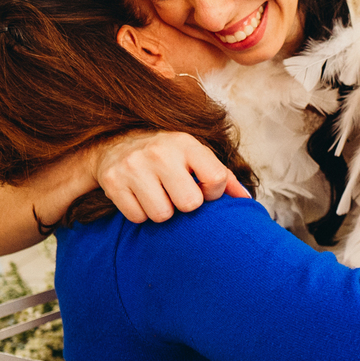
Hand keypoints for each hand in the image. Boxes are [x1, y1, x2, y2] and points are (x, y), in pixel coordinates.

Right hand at [91, 131, 249, 223]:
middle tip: (178, 194)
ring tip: (159, 195)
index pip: (215, 180)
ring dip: (163, 211)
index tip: (204, 190)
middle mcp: (160, 152)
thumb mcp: (196, 157)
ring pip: (162, 215)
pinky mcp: (112, 182)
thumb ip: (224, 178)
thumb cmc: (169, 156)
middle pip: (189, 204)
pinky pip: (138, 217)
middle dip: (186, 205)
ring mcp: (133, 166)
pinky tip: (140, 197)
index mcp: (187, 144)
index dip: (213, 193)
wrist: (116, 143)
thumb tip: (247, 200)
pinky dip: (142, 213)